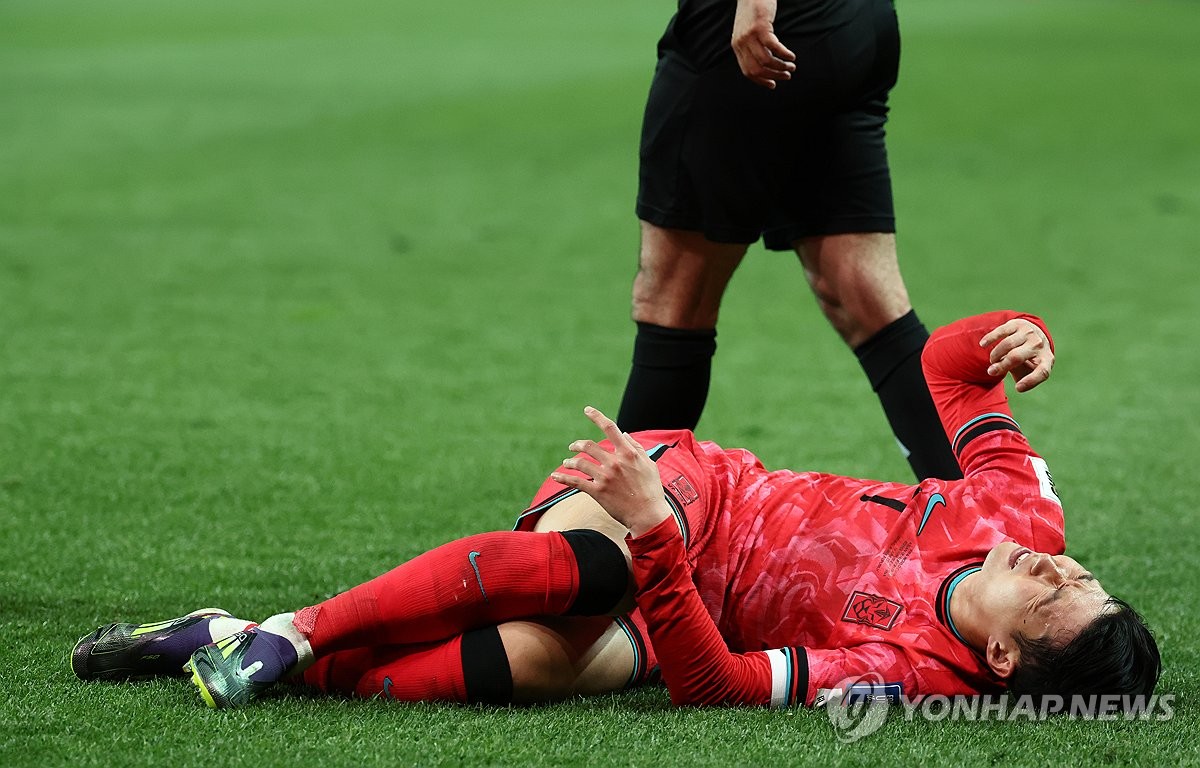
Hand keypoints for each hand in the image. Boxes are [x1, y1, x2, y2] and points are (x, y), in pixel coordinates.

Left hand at [549, 406, 671, 536]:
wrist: (648, 515)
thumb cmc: (651, 489)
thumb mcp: (649, 464)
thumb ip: (636, 447)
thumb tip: (624, 434)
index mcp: (628, 453)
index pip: (610, 428)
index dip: (597, 416)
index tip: (587, 410)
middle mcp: (614, 462)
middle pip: (588, 446)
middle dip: (577, 445)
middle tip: (573, 446)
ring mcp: (604, 477)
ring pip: (579, 463)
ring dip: (570, 461)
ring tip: (566, 463)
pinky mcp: (597, 492)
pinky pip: (575, 482)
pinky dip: (563, 478)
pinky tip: (555, 476)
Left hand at [732, 0, 795, 88]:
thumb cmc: (753, 10)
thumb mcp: (747, 31)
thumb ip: (751, 46)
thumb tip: (765, 63)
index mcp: (737, 46)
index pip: (747, 71)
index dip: (761, 80)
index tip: (773, 84)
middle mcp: (741, 43)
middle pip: (757, 69)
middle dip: (774, 76)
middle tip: (787, 76)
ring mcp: (749, 36)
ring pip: (766, 60)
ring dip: (781, 67)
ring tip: (791, 66)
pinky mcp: (760, 27)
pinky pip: (773, 47)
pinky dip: (784, 54)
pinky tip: (791, 56)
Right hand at [979, 318, 1054, 392]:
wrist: (1034, 334)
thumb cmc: (1028, 359)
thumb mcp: (1029, 370)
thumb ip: (1020, 378)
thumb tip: (1003, 377)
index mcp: (1046, 360)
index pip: (1042, 372)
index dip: (1031, 381)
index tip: (1017, 388)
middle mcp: (1039, 345)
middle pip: (1016, 357)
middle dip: (1001, 366)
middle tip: (991, 372)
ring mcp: (1029, 333)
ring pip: (1007, 344)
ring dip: (995, 354)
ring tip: (993, 360)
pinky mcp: (1018, 324)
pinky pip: (1001, 332)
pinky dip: (990, 339)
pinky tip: (983, 345)